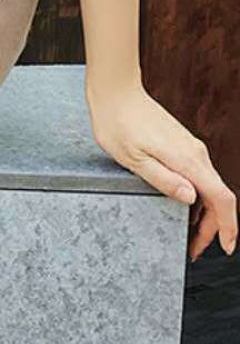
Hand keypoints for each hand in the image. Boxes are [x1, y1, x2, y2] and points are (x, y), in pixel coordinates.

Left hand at [87, 83, 236, 260]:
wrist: (116, 93)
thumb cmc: (118, 125)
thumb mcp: (133, 159)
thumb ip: (164, 180)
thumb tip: (191, 199)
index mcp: (187, 160)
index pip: (221, 198)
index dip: (228, 226)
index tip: (227, 247)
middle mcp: (195, 153)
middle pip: (218, 196)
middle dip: (213, 227)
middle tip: (194, 250)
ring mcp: (190, 148)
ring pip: (210, 186)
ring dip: (205, 214)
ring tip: (189, 236)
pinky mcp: (182, 145)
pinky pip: (200, 176)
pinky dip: (199, 197)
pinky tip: (185, 207)